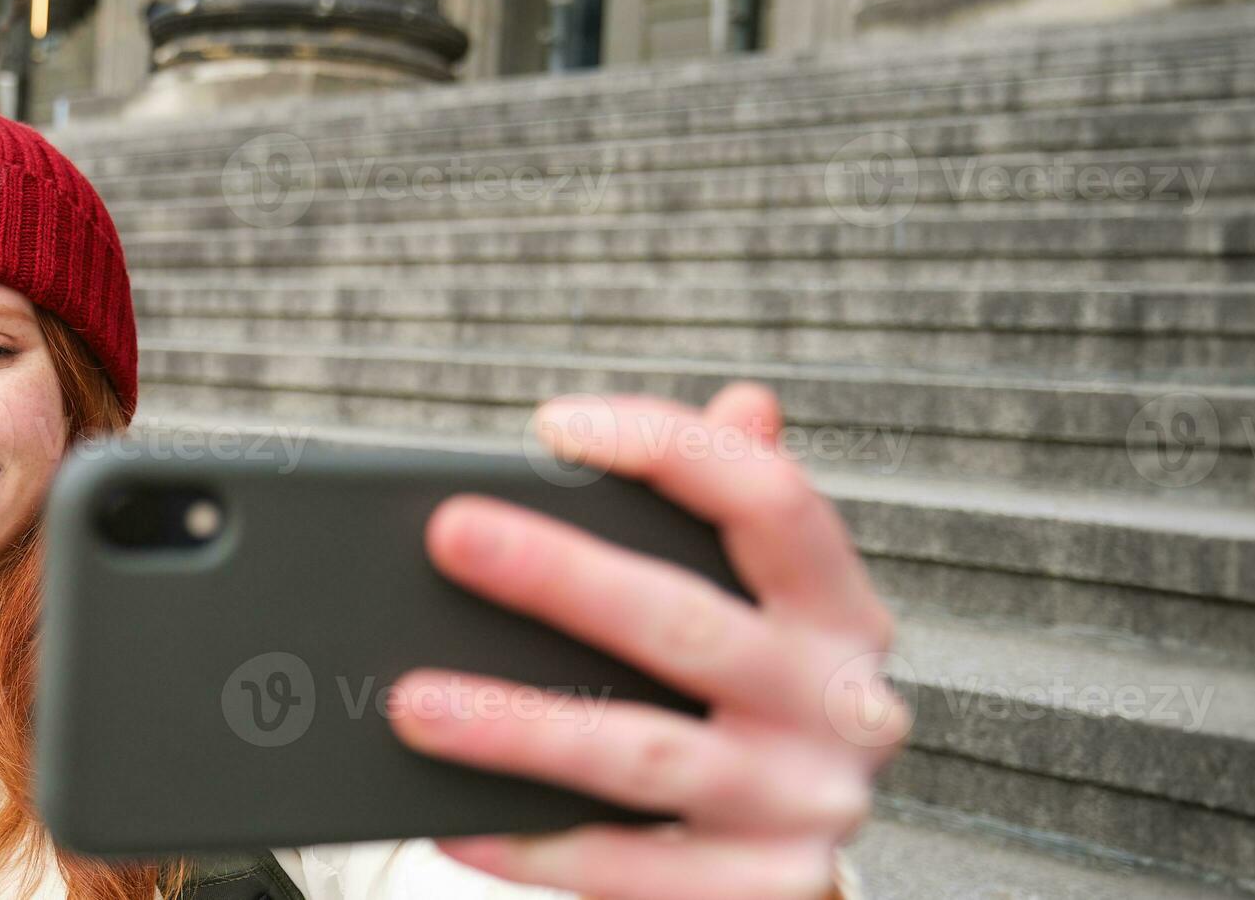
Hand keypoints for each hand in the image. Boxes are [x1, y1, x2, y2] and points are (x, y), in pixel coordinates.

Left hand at [388, 383, 904, 899]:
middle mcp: (842, 705)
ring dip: (517, 727)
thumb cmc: (753, 703)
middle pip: (685, 625)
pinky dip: (530, 844)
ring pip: (642, 754)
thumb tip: (744, 403)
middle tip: (448, 535)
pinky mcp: (763, 891)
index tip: (553, 426)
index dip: (670, 450)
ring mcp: (804, 806)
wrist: (798, 864)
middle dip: (560, 575)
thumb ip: (738, 512)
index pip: (772, 501)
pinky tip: (449, 820)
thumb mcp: (766, 609)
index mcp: (841, 610)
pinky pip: (626, 868)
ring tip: (412, 701)